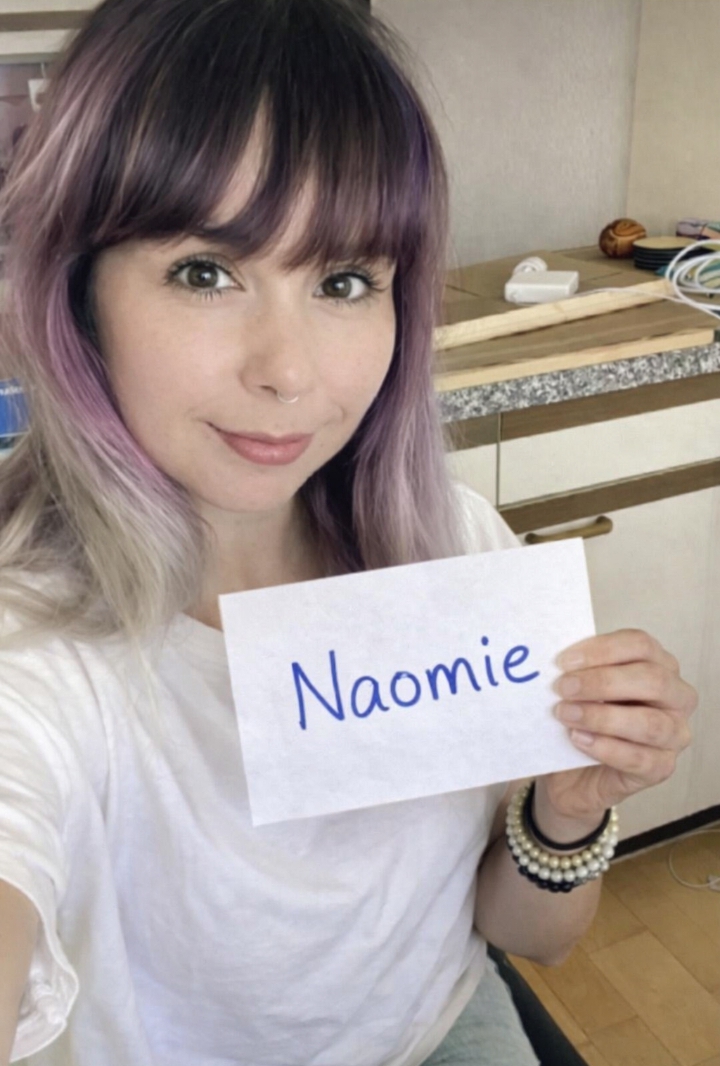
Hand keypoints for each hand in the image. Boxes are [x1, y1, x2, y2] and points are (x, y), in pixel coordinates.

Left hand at [538, 629, 696, 826]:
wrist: (575, 773)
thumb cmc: (584, 720)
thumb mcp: (581, 689)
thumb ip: (579, 672)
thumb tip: (559, 663)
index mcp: (658, 664)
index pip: (640, 645)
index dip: (603, 650)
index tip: (564, 661)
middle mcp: (675, 696)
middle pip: (652, 680)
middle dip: (602, 682)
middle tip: (563, 687)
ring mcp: (674, 734)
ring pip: (649, 723)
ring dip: (602, 717)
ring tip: (566, 714)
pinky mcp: (662, 767)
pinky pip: (640, 758)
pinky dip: (606, 748)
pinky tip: (579, 740)